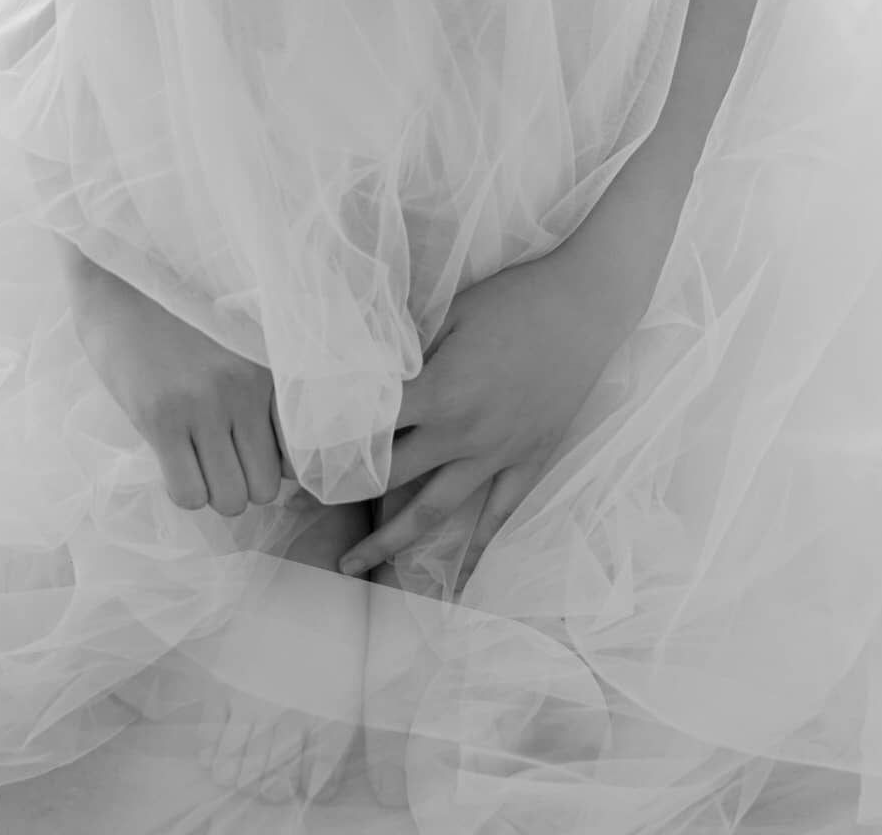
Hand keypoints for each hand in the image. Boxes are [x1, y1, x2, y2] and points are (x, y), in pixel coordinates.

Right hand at [66, 252, 296, 517]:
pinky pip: (189, 493)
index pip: (295, 453)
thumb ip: (255, 386)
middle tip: (216, 460)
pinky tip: (171, 461)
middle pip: (265, 486)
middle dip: (241, 483)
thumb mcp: (233, 339)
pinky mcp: (161, 417)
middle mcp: (246, 388)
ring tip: (193, 460)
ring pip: (231, 499)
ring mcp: (205, 404)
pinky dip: (183, 490)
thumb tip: (268, 453)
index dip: (269, 462)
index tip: (246, 452)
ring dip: (211, 490)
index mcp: (268, 366)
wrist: (117, 271)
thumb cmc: (173, 306)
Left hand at [335, 242, 631, 593]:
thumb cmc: (515, 298)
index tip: (296, 454)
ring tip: (354, 566)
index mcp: (440, 392)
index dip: (332, 439)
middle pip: (391, 475)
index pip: (371, 427)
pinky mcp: (530, 459)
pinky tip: (455, 583)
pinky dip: (477, 551)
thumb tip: (368, 372)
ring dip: (390, 541)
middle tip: (302, 510)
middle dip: (345, 494)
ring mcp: (499, 453)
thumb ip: (412, 351)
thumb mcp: (453, 313)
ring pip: (435, 511)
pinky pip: (500, 514)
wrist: (585, 305)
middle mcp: (464, 433)